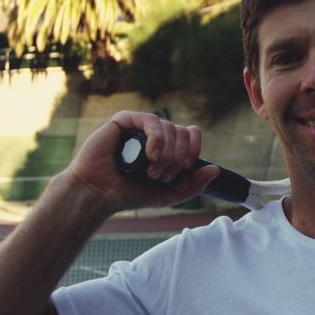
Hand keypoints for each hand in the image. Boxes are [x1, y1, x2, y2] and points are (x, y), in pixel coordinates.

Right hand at [64, 111, 220, 212]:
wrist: (99, 194)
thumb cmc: (130, 192)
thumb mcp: (168, 194)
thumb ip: (193, 184)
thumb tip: (216, 170)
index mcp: (166, 146)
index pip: (191, 135)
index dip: (193, 150)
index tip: (185, 169)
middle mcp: (155, 133)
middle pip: (183, 132)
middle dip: (178, 158)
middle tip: (160, 176)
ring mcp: (139, 126)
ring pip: (170, 128)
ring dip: (166, 155)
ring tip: (151, 172)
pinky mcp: (124, 120)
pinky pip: (151, 120)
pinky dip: (157, 139)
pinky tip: (150, 155)